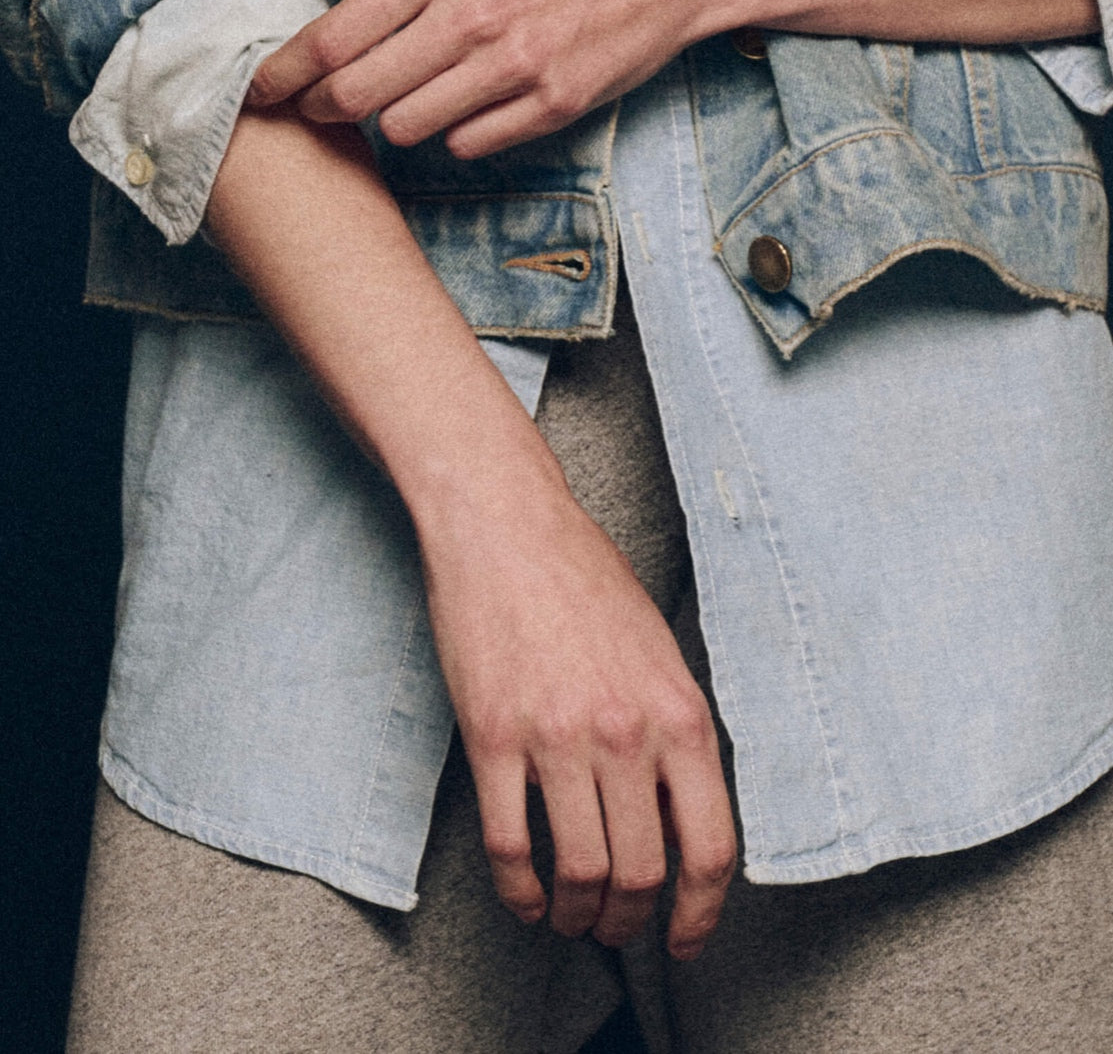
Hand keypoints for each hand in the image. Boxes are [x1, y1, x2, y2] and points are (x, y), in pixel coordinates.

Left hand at [247, 0, 733, 156]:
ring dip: (393, 119)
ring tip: (404, 96)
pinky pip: (470, 142)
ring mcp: (515, 68)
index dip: (283, 74)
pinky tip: (465, 103)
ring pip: (410, 127)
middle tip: (318, 105)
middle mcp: (473, 19)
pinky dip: (454, 131)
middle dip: (326, 106)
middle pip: (360, 94)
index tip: (259, 92)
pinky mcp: (554, 105)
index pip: (333, 38)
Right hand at [415, 468, 736, 958]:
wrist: (506, 526)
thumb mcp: (659, 651)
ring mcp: (557, 737)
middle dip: (630, 920)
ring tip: (571, 917)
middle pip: (642, 872)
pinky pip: (509, 845)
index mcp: (680, 712)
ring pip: (579, 870)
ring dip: (577, 914)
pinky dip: (520, 891)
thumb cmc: (584, 579)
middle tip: (616, 929)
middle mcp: (626, 733)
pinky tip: (526, 897)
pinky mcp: (494, 737)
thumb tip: (677, 814)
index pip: (710, 846)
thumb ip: (674, 731)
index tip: (686, 939)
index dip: (702, 912)